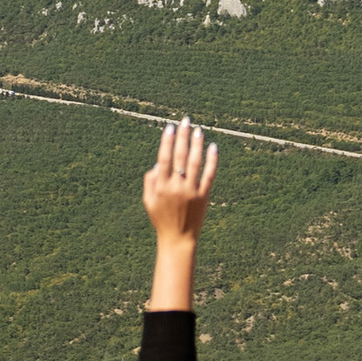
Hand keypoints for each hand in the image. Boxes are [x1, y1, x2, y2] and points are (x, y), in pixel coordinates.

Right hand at [143, 119, 217, 242]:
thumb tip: (158, 162)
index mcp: (161, 186)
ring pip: (195, 162)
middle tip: (185, 121)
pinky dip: (212, 160)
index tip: (170, 127)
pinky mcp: (204, 196)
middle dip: (182, 136)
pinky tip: (213, 147)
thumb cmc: (161, 219)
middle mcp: (176, 187)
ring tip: (198, 130)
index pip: (164, 158)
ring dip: (196, 144)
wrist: (178, 239)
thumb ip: (150, 181)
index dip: (167, 141)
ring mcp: (191, 191)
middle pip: (180, 156)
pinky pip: (209, 175)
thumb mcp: (148, 201)